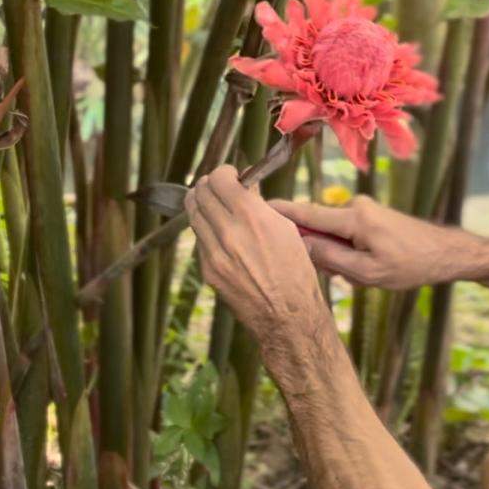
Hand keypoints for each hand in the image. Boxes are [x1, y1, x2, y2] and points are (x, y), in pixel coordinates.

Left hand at [184, 165, 326, 336]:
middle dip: (210, 185)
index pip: (219, 179)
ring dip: (202, 204)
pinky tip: (220, 233)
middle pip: (199, 192)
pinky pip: (199, 239)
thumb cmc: (295, 272)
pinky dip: (206, 229)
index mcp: (252, 218)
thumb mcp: (286, 230)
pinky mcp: (208, 270)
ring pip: (193, 214)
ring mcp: (214, 253)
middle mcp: (229, 233)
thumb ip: (259, 205)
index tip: (232, 176)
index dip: (224, 173)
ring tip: (216, 207)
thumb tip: (246, 187)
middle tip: (220, 188)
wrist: (287, 314)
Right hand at [268, 194, 463, 289]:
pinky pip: (346, 233)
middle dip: (321, 251)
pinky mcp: (370, 215)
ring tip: (365, 275)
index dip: (278, 213)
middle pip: (317, 226)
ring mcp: (364, 209)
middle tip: (341, 276)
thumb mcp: (367, 273)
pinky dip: (351, 252)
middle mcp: (355, 206)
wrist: (447, 254)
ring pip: (333, 234)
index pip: (305, 213)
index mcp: (353, 218)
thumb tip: (300, 247)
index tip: (253, 208)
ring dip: (340, 256)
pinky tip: (371, 268)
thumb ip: (331, 259)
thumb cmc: (412, 266)